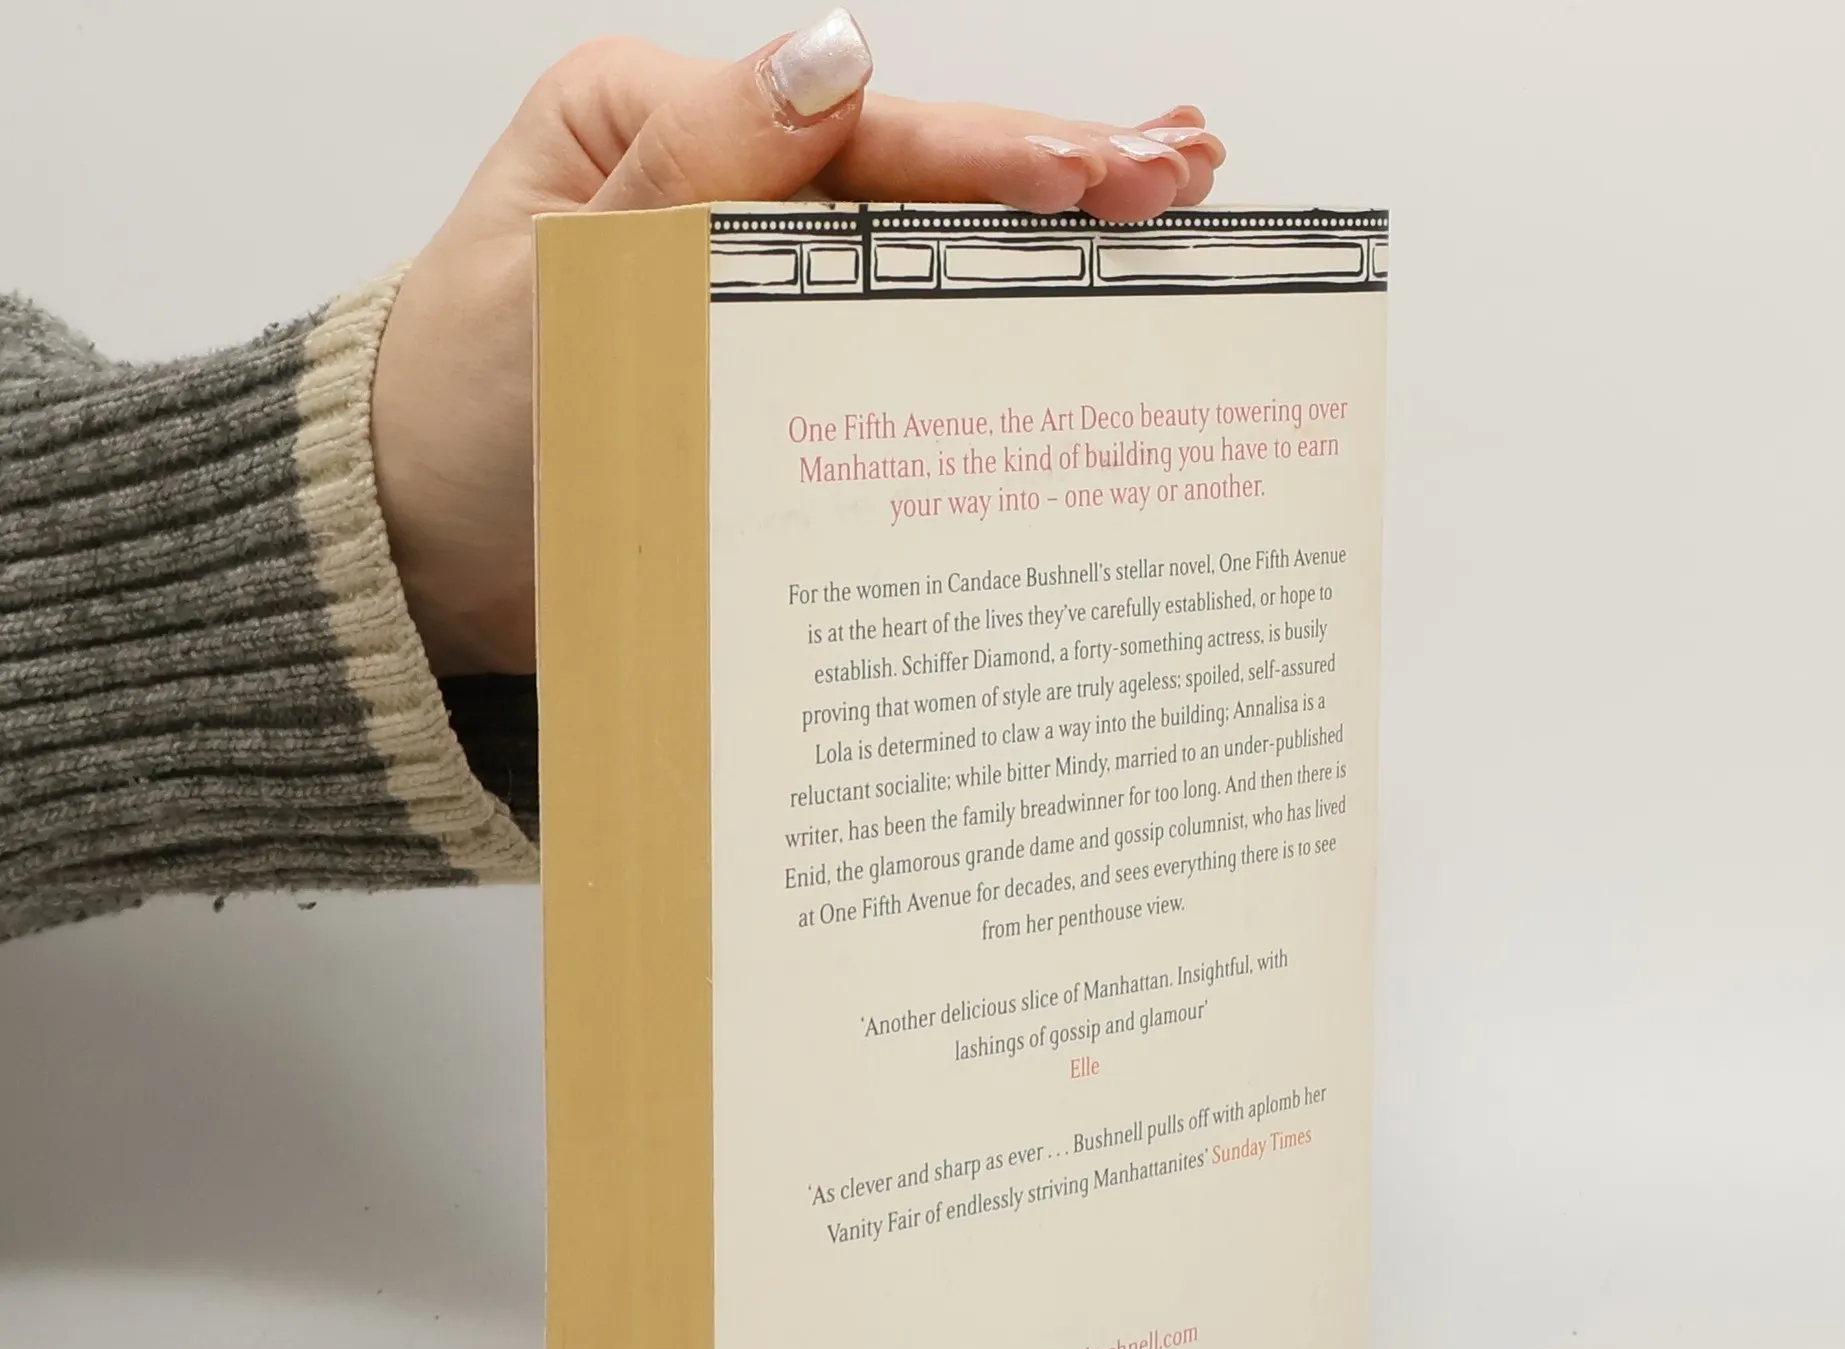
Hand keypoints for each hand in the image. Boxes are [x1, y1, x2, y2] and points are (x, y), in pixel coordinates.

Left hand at [369, 11, 1225, 676]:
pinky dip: (990, 312)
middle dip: (1055, 169)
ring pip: (924, 244)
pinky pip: (896, 333)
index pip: (848, 135)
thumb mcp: (550, 285)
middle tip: (1184, 170)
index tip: (1096, 171)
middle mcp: (724, 192)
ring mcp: (762, 285)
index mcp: (657, 130)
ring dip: (1049, 229)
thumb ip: (689, 178)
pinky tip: (1077, 294)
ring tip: (1177, 193)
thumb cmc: (459, 424)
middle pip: (911, 173)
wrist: (425, 559)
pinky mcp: (781, 373)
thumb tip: (829, 58)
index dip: (984, 155)